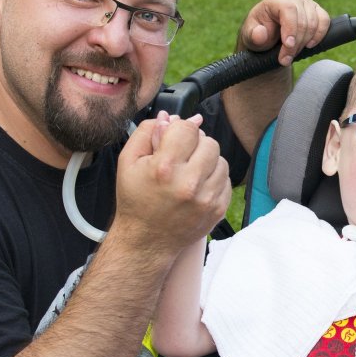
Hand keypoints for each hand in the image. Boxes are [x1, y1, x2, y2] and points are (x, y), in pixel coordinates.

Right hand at [109, 112, 230, 259]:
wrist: (147, 240)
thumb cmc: (135, 200)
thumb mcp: (128, 161)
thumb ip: (147, 132)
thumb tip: (171, 116)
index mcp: (165, 168)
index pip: (188, 128)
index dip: (180, 130)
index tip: (173, 139)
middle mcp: (189, 183)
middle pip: (209, 142)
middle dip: (195, 145)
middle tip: (181, 157)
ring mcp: (207, 198)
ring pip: (221, 160)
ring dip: (207, 161)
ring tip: (189, 172)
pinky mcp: (218, 209)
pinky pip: (226, 180)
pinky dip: (214, 178)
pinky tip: (197, 185)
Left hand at [239, 0, 329, 66]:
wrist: (269, 38)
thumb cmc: (259, 35)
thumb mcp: (250, 37)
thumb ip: (253, 36)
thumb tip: (261, 34)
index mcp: (275, 0)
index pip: (288, 9)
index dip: (291, 28)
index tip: (288, 45)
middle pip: (302, 19)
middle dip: (296, 43)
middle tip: (286, 59)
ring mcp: (306, 3)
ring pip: (314, 22)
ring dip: (305, 42)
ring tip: (293, 54)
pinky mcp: (316, 11)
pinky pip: (325, 21)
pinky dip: (319, 35)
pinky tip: (309, 45)